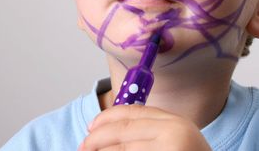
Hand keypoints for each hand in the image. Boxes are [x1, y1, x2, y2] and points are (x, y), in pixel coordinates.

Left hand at [79, 104, 211, 150]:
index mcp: (175, 122)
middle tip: (83, 146)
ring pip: (122, 149)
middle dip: (97, 138)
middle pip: (123, 130)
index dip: (106, 118)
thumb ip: (148, 131)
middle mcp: (173, 133)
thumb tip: (104, 131)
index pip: (132, 112)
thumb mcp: (175, 140)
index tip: (91, 127)